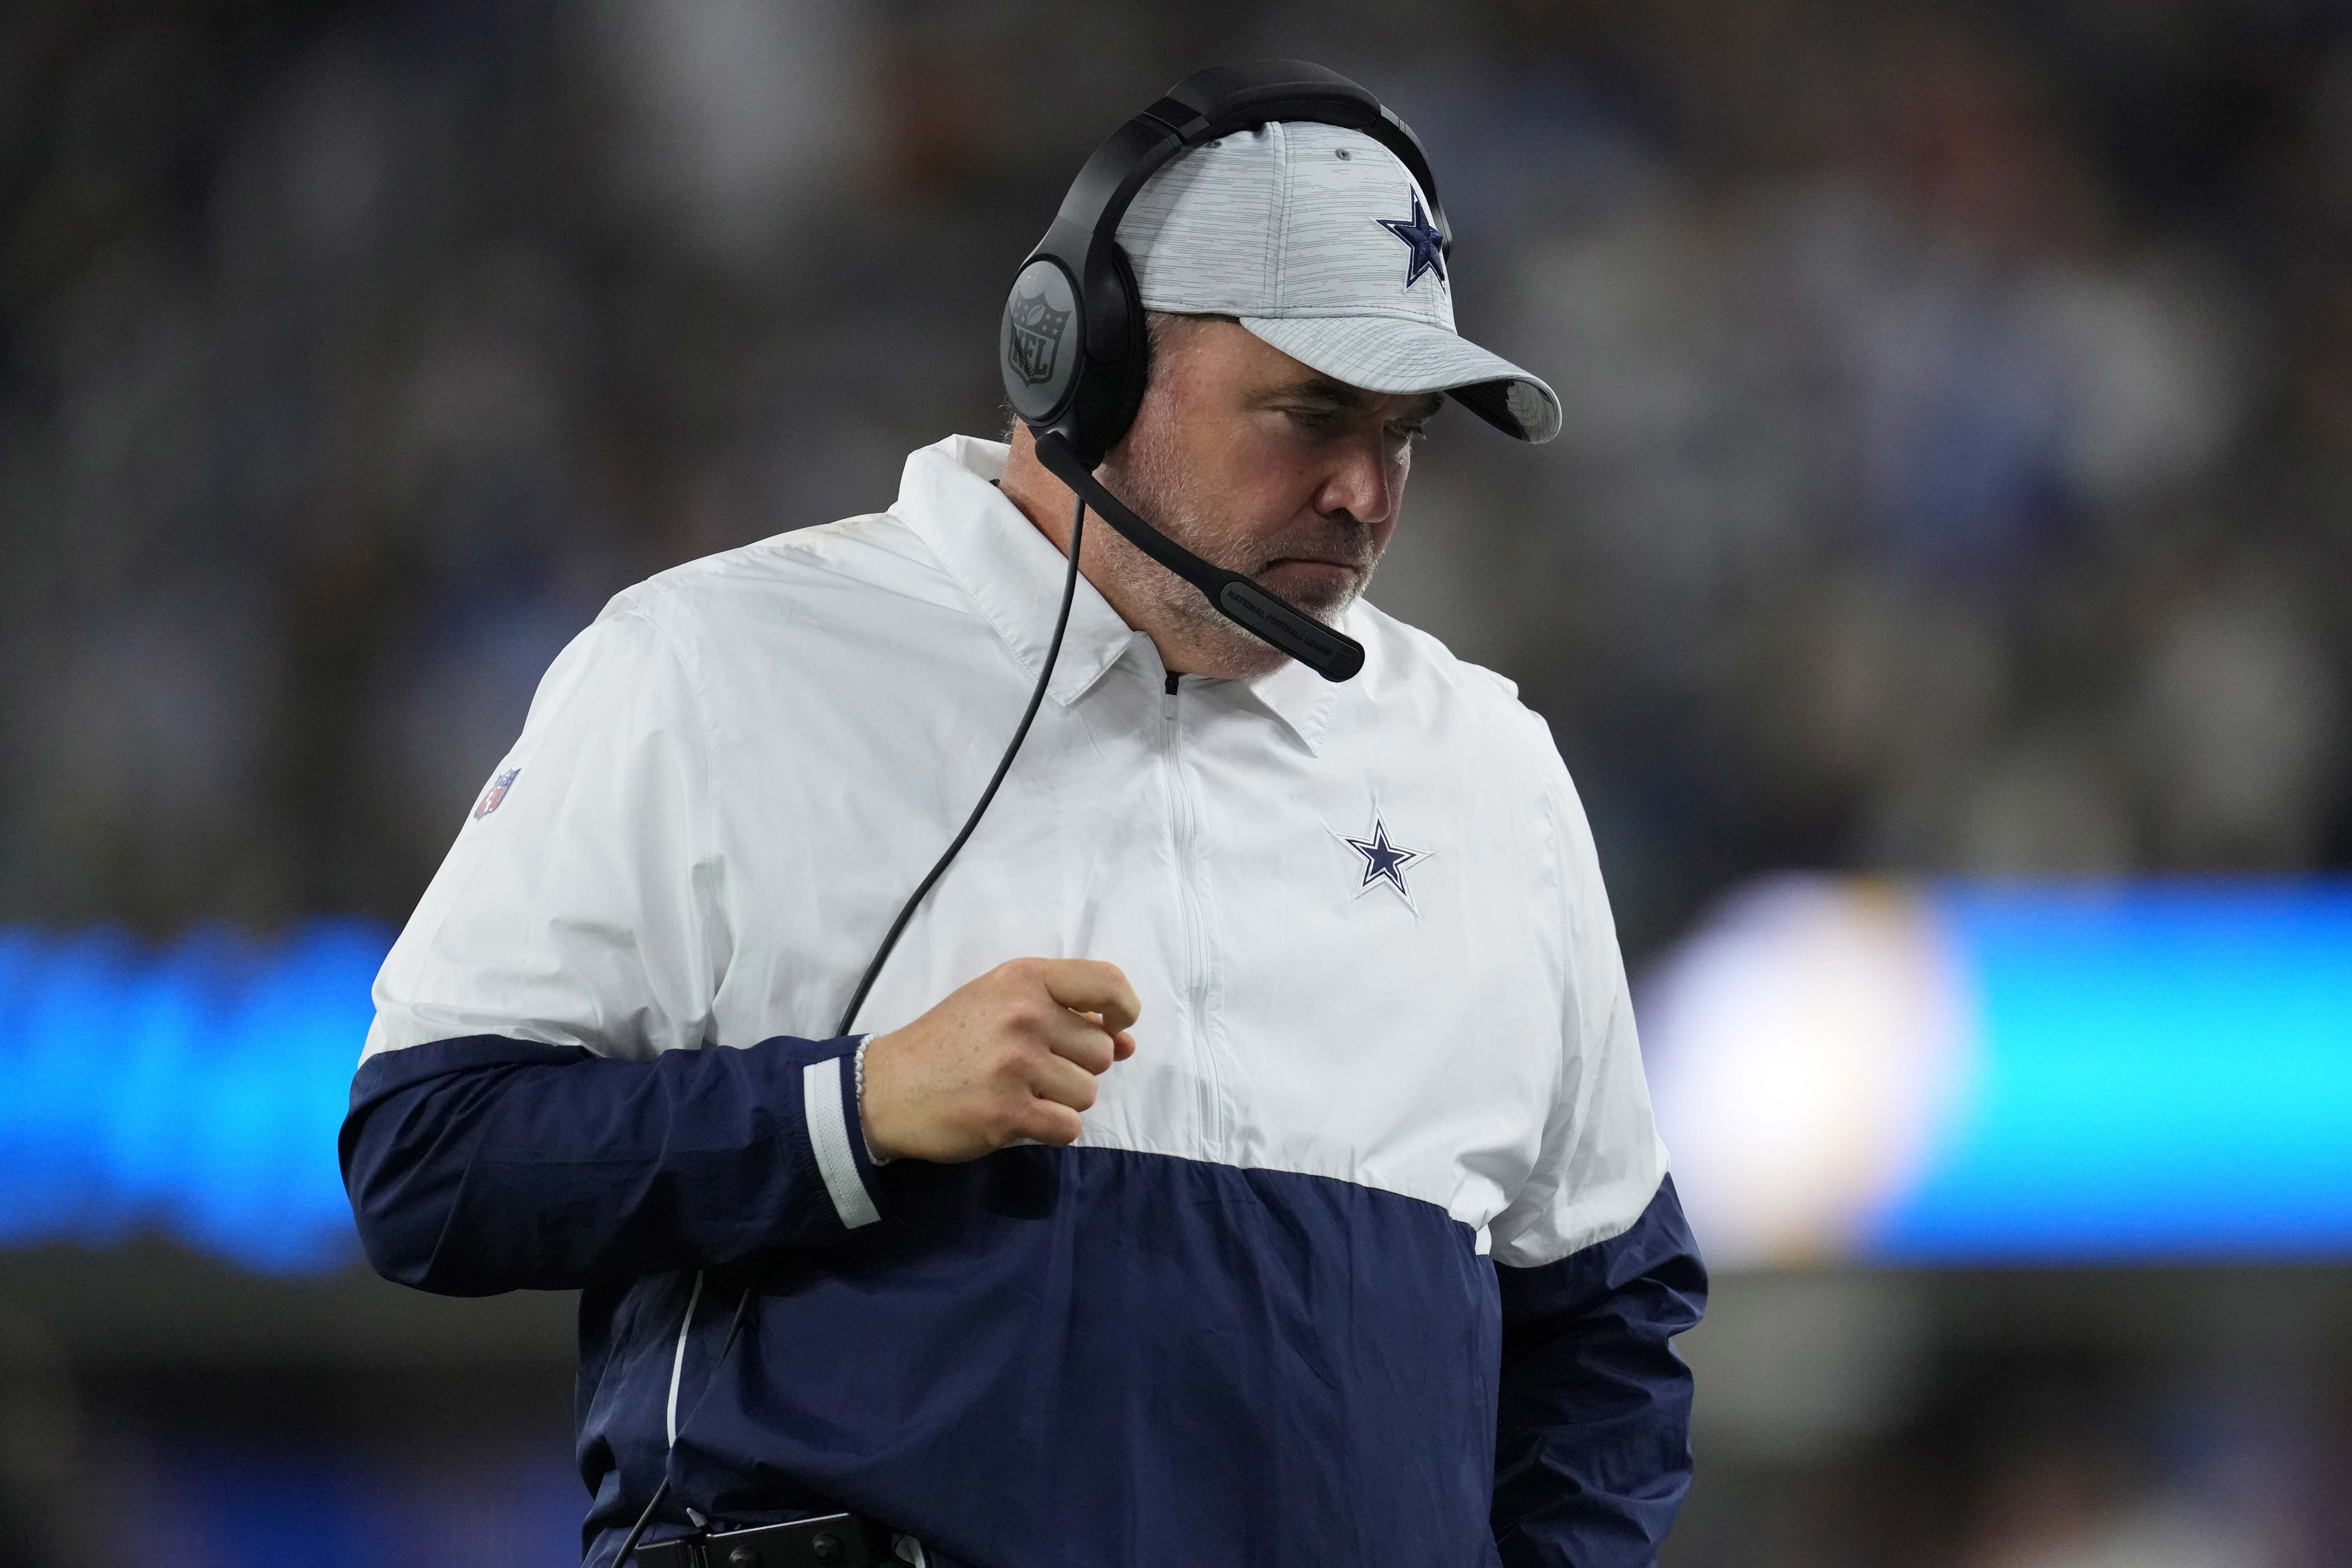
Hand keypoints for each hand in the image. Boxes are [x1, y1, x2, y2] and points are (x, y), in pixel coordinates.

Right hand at [859, 958, 1140, 1162]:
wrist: (887, 1088)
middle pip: (1101, 1052)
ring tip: (1017, 1090)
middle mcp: (1024, 1015)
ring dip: (1061, 1100)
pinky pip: (1068, 1127)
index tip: (1114, 1028)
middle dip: (1076, 1066)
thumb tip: (1127, 1043)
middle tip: (1031, 1068)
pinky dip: (1050, 1129)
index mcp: (1025, 979)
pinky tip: (1017, 1117)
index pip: (1106, 982)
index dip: (1124, 1009)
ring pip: (1087, 1092)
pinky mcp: (1008, 1113)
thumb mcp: (1000, 1003)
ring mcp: (1016, 1065)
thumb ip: (1067, 1015)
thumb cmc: (949, 1042)